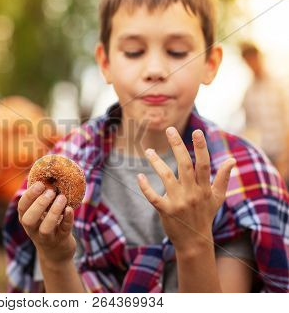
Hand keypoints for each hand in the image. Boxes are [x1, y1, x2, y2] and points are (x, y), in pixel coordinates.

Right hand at [18, 181, 75, 263]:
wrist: (56, 254)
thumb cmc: (47, 226)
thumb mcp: (40, 215)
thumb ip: (40, 198)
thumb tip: (48, 174)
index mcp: (26, 219)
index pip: (22, 207)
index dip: (30, 195)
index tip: (40, 184)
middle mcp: (33, 230)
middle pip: (29, 219)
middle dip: (39, 204)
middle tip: (51, 192)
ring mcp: (47, 237)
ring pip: (46, 227)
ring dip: (54, 211)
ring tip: (62, 198)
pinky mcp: (61, 241)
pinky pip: (64, 230)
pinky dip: (67, 219)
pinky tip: (70, 209)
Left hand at [137, 127, 235, 252]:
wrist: (195, 242)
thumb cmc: (205, 216)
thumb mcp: (218, 198)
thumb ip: (224, 179)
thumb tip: (231, 160)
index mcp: (205, 188)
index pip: (203, 164)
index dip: (201, 147)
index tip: (197, 131)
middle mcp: (192, 193)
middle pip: (184, 165)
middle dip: (177, 146)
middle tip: (170, 130)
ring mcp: (178, 202)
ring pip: (166, 177)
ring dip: (156, 162)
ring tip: (147, 151)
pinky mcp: (166, 211)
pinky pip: (153, 196)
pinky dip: (145, 186)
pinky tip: (140, 176)